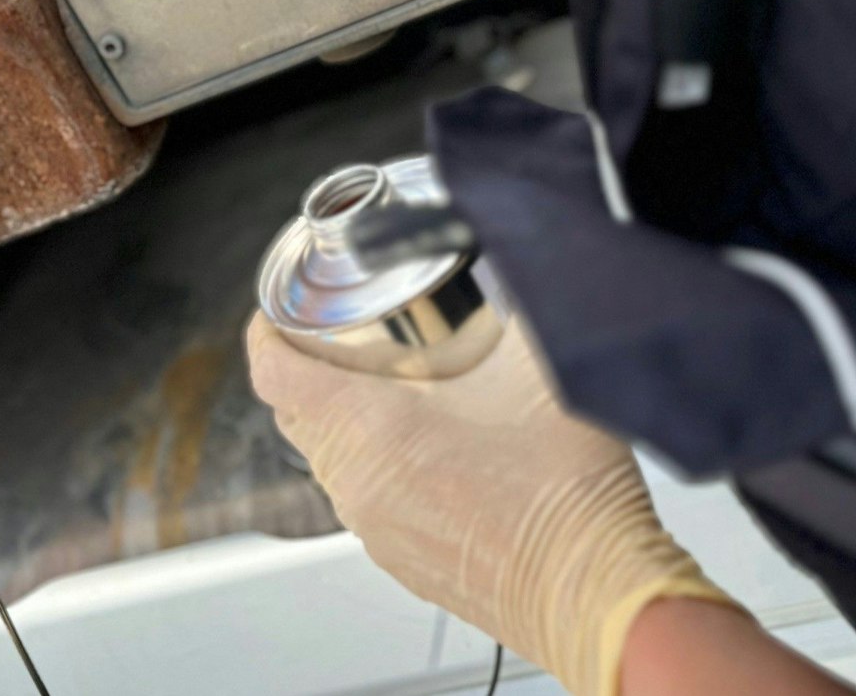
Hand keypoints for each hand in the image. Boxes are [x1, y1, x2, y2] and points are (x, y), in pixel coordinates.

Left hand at [249, 317, 737, 695]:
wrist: (590, 591)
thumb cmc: (566, 497)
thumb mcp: (544, 370)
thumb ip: (522, 303)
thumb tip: (520, 264)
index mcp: (369, 430)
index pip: (276, 375)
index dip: (265, 335)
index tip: (273, 312)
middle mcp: (356, 484)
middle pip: (296, 416)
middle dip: (305, 370)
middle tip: (335, 335)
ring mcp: (375, 528)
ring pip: (328, 460)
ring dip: (341, 420)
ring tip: (386, 385)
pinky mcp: (401, 558)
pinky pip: (362, 496)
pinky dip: (372, 462)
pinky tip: (425, 446)